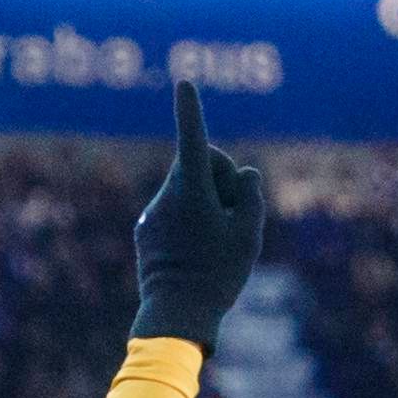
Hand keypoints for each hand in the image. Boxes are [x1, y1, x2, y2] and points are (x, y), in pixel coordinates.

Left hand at [129, 82, 265, 349]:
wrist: (176, 314)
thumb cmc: (218, 274)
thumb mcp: (249, 233)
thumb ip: (251, 194)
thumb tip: (245, 174)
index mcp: (191, 190)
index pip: (194, 140)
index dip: (191, 110)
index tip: (184, 83)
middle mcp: (167, 195)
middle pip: (201, 163)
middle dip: (221, 177)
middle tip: (234, 215)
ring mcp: (153, 213)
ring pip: (188, 189)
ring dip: (206, 204)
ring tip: (213, 245)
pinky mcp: (146, 230)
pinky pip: (175, 212)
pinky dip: (190, 223)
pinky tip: (196, 256)